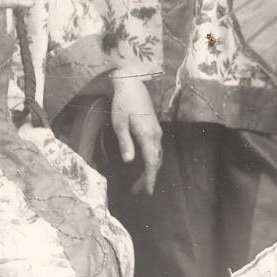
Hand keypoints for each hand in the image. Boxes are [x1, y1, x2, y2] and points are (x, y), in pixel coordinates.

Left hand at [110, 76, 163, 195]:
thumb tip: (129, 161)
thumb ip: (125, 142)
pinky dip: (151, 161)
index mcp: (147, 134)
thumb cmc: (122, 104)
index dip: (150, 178)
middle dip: (148, 177)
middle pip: (156, 161)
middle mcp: (155, 134)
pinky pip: (156, 149)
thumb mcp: (119, 123)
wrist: (131, 85)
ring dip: (150, 170)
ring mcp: (157, 131)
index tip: (148, 191)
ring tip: (139, 183)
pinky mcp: (154, 128)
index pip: (152, 161)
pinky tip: (144, 165)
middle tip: (138, 191)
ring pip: (157, 155)